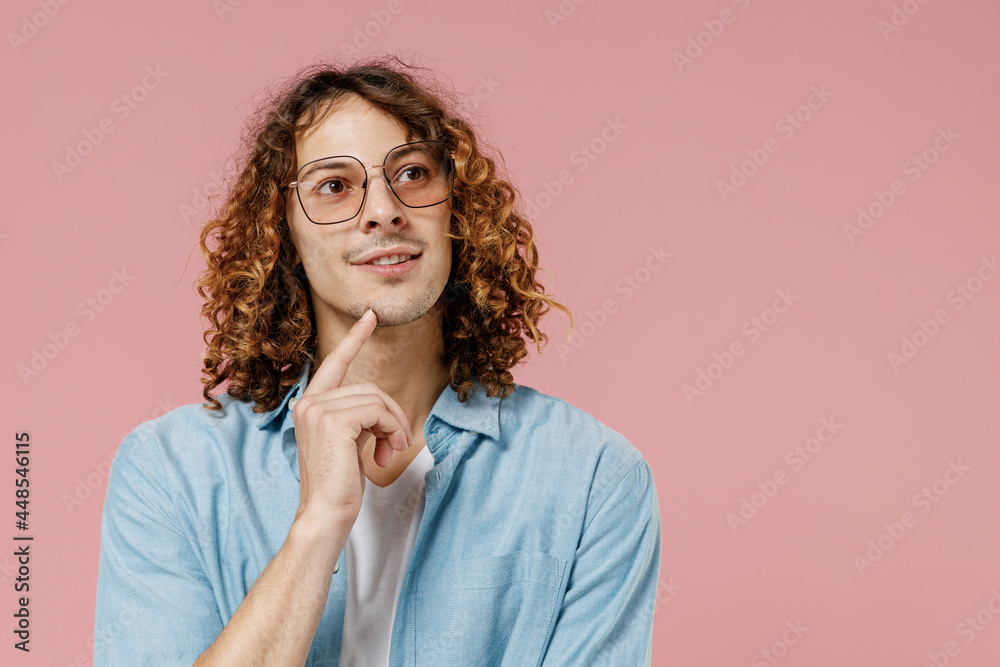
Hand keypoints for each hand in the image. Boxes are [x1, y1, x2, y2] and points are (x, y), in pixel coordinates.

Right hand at [291, 309, 413, 528]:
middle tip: (397, 443)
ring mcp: (317, 410)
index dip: (355, 339)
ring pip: (377, 399)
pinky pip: (378, 411)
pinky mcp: (333, 421)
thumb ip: (357, 417)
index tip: (371, 316)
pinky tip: (384, 454)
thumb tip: (383, 410)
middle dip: (392, 414)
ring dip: (394, 426)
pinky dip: (391, 431)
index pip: (335, 363)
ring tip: (390, 452)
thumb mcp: (349, 443)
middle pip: (369, 388)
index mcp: (310, 405)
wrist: (325, 514)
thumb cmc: (339, 485)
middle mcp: (309, 403)